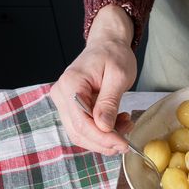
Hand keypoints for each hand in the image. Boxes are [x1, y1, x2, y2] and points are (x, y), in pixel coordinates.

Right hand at [49, 5, 136, 154]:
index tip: (123, 145)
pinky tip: (119, 123)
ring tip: (126, 126)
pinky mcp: (72, 107)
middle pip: (79, 132)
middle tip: (127, 143)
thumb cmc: (114, 55)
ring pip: (81, 133)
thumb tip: (103, 127)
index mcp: (71, 84)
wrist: (108, 44)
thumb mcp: (118, 76)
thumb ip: (109, 102)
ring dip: (104, 138)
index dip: (102, 139)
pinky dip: (102, 131)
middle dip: (104, 142)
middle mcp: (62, 95)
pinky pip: (85, 127)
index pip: (82, 122)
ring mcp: (65, 102)